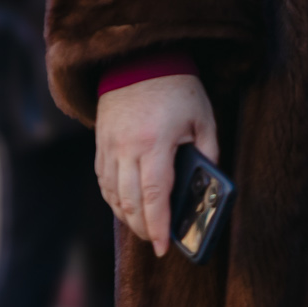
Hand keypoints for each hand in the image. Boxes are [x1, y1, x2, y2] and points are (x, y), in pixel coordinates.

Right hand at [95, 75, 218, 254]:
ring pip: (112, 195)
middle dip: (143, 228)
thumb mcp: (203, 119)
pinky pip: (103, 180)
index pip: (154, 196)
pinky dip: (113, 199)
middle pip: (130, 202)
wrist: (139, 59)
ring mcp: (109, 146)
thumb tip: (207, 184)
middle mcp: (127, 148)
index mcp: (155, 143)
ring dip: (127, 217)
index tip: (164, 247)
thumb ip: (207, 152)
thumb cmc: (177, 88)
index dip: (159, 226)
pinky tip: (125, 207)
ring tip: (143, 228)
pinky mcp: (100, 143)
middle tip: (157, 242)